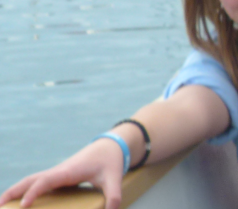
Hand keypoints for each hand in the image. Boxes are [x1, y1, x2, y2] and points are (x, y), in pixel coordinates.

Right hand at [1, 137, 125, 208]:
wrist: (109, 146)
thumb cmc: (110, 162)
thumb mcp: (114, 178)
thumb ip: (114, 194)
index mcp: (68, 171)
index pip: (46, 181)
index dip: (34, 192)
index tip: (24, 205)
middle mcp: (58, 171)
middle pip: (30, 179)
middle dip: (13, 192)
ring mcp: (55, 173)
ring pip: (30, 180)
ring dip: (15, 191)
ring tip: (1, 205)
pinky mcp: (56, 177)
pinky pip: (36, 183)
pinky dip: (24, 191)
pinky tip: (17, 203)